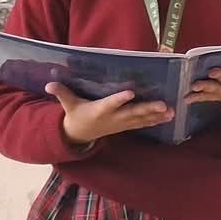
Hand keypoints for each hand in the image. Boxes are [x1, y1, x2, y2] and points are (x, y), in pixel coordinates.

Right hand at [50, 83, 172, 146]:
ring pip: (141, 120)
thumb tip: (48, 84)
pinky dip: (156, 120)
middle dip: (148, 109)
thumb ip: (61, 93)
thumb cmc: (75, 115)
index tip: (130, 93)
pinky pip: (143, 124)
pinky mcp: (126, 126)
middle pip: (132, 113)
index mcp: (99, 110)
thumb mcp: (67, 105)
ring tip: (172, 112)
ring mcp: (121, 124)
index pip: (110, 104)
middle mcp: (113, 118)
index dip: (119, 100)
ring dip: (157, 116)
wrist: (79, 136)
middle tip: (164, 105)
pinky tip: (170, 117)